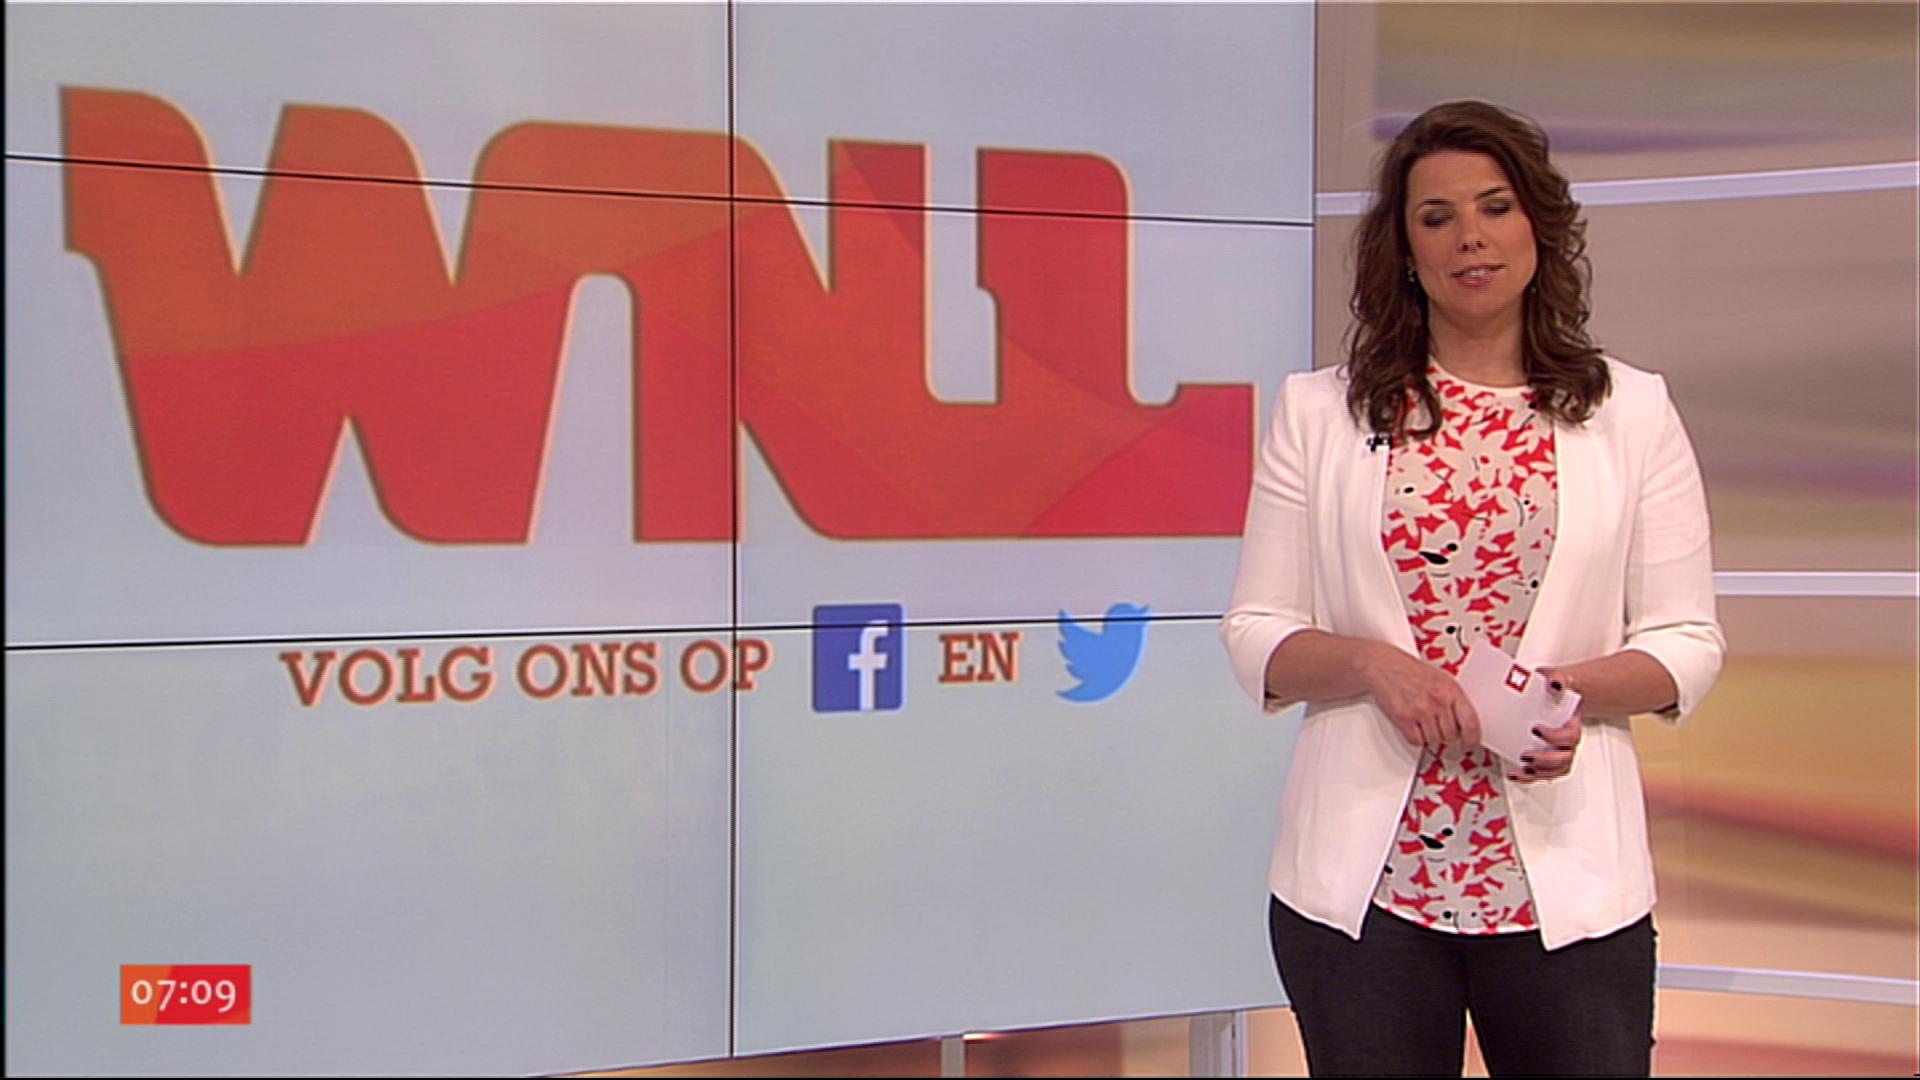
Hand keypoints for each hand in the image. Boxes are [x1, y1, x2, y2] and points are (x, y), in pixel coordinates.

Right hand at [1358, 644, 1479, 749]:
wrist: (1384, 666)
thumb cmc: (1411, 671)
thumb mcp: (1441, 679)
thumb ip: (1454, 699)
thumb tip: (1465, 721)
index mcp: (1451, 690)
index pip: (1470, 722)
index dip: (1472, 738)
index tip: (1470, 744)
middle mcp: (1437, 700)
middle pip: (1451, 735)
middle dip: (1446, 734)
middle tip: (1440, 727)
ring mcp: (1421, 710)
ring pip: (1434, 740)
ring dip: (1430, 736)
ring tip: (1425, 723)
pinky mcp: (1404, 718)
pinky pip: (1416, 741)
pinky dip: (1416, 738)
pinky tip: (1414, 726)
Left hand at [1513, 669, 1582, 781]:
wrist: (1555, 693)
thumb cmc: (1554, 688)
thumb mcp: (1556, 678)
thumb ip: (1556, 679)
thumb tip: (1554, 685)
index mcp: (1573, 724)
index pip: (1570, 736)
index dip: (1555, 737)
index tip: (1536, 730)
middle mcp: (1569, 742)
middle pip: (1565, 758)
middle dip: (1545, 760)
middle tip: (1527, 755)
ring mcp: (1559, 752)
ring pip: (1557, 770)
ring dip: (1539, 773)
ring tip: (1522, 768)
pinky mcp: (1547, 759)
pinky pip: (1544, 774)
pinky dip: (1530, 777)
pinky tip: (1516, 774)